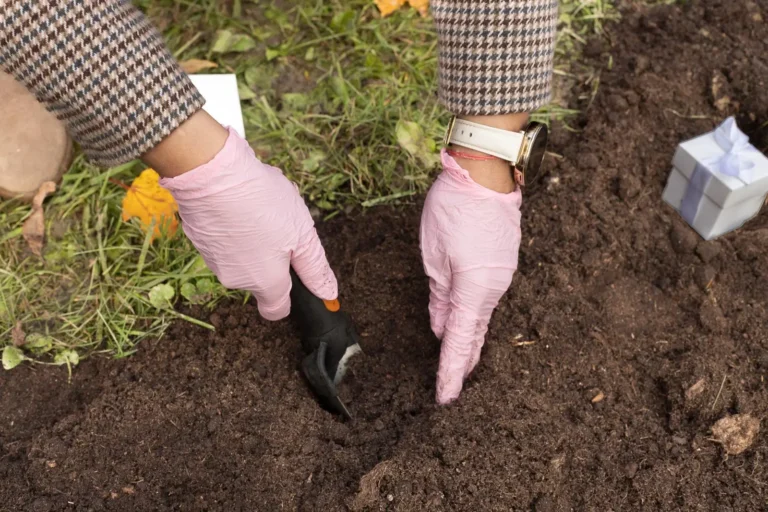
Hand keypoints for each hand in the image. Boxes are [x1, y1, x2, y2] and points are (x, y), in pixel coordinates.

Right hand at [160, 127, 336, 320]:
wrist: (211, 175)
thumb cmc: (262, 205)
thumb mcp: (302, 234)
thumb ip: (315, 268)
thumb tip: (328, 293)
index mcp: (265, 283)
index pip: (276, 310)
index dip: (289, 296)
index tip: (295, 275)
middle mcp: (236, 280)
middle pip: (260, 278)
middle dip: (273, 256)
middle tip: (281, 225)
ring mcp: (213, 260)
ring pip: (241, 256)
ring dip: (253, 238)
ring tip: (259, 207)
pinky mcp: (197, 239)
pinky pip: (223, 238)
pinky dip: (233, 225)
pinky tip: (238, 201)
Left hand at [420, 150, 521, 403]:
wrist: (487, 172)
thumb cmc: (454, 208)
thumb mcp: (433, 255)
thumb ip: (438, 296)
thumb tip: (441, 328)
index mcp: (475, 289)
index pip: (460, 341)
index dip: (451, 371)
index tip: (444, 396)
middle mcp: (495, 287)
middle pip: (476, 333)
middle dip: (463, 362)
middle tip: (451, 388)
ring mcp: (503, 274)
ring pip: (481, 314)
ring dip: (470, 337)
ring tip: (458, 364)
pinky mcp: (504, 261)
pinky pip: (487, 296)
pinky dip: (475, 313)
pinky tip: (467, 323)